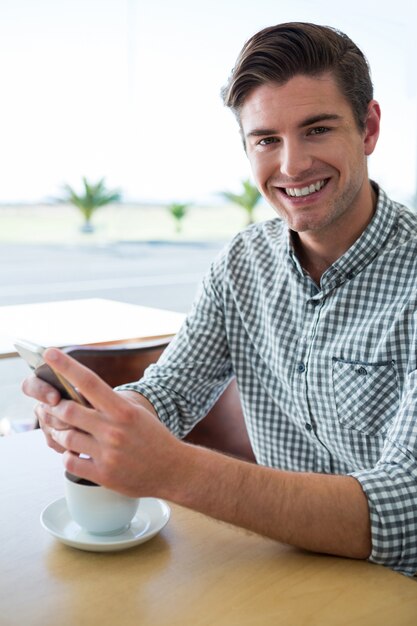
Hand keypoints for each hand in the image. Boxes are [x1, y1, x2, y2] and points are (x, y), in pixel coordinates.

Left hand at [27, 348, 183, 497]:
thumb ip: (110, 403)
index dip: (67, 366)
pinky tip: (74, 452)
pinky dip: (67, 456)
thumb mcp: (136, 412)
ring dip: (58, 432)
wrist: (173, 469)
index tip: (50, 354)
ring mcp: (108, 453)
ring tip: (62, 430)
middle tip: (50, 405)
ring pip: (66, 437)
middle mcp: (114, 430)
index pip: (89, 382)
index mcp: (123, 410)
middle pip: (68, 410)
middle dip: (54, 407)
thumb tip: (82, 391)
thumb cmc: (154, 438)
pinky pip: (70, 462)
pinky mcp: (104, 474)